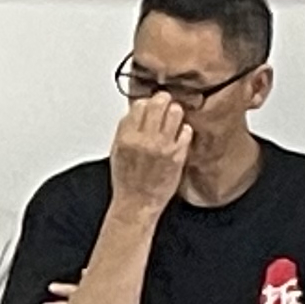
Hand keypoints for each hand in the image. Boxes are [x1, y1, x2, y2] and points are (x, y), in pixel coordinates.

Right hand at [109, 93, 191, 210]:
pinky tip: (178, 136)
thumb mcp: (117, 151)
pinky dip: (183, 130)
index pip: (139, 105)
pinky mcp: (178, 154)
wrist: (137, 203)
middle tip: (165, 103)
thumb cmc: (127, 180)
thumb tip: (137, 112)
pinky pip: (186, 130)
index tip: (149, 105)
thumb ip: (126, 130)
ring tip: (173, 119)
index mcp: (126, 137)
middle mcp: (145, 139)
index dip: (146, 102)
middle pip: (159, 103)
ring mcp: (163, 146)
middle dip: (164, 100)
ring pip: (176, 112)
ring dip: (176, 112)